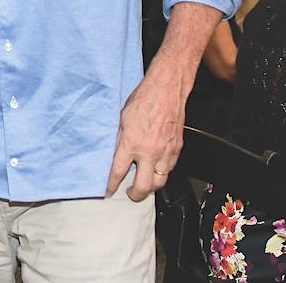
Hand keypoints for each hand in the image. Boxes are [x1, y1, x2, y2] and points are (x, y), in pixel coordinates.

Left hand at [106, 70, 184, 200]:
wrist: (166, 89)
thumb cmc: (143, 99)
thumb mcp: (121, 119)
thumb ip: (119, 141)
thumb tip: (114, 157)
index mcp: (131, 143)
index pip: (118, 173)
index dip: (111, 186)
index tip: (108, 192)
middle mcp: (149, 151)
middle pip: (143, 187)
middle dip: (135, 195)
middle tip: (130, 194)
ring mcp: (165, 152)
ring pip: (160, 182)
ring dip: (151, 187)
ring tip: (143, 185)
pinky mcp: (177, 149)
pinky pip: (169, 169)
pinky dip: (162, 174)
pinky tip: (156, 170)